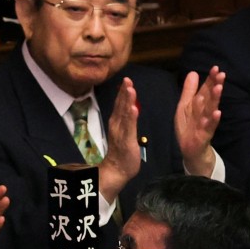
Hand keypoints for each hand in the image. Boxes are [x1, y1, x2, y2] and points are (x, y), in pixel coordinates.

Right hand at [100, 77, 140, 203]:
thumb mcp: (124, 131)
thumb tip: (129, 107)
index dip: (123, 92)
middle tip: (127, 79)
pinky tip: (132, 108)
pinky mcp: (127, 140)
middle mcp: (116, 124)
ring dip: (127, 101)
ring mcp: (121, 132)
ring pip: (124, 113)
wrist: (117, 168)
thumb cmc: (122, 151)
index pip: (120, 104)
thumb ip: (126, 119)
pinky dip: (130, 117)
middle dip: (124, 92)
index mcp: (116, 121)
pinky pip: (129, 127)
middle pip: (120, 105)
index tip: (126, 80)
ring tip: (130, 89)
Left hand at [174, 66, 223, 175]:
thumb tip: (193, 72)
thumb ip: (189, 90)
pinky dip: (213, 120)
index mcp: (199, 105)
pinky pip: (209, 126)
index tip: (216, 68)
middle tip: (221, 74)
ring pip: (210, 109)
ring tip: (219, 88)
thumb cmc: (189, 126)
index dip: (210, 79)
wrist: (191, 150)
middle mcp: (204, 112)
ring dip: (215, 99)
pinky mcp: (204, 135)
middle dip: (215, 85)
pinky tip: (217, 112)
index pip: (206, 89)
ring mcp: (205, 123)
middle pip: (210, 97)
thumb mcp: (185, 106)